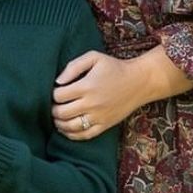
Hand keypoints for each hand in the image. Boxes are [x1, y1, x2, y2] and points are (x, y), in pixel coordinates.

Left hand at [52, 49, 178, 140]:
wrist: (139, 82)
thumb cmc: (115, 67)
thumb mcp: (94, 57)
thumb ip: (73, 66)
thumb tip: (58, 81)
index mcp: (87, 86)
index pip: (59, 96)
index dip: (53, 94)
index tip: (56, 91)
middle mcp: (92, 104)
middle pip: (62, 113)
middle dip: (53, 109)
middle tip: (53, 105)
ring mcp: (99, 117)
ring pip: (71, 126)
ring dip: (59, 123)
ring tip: (57, 117)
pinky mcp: (105, 125)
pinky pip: (84, 135)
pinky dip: (72, 135)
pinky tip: (66, 129)